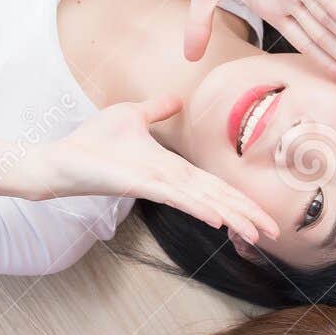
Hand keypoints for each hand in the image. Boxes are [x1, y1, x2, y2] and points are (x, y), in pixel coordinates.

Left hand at [32, 95, 277, 243]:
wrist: (61, 158)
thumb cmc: (92, 141)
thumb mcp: (132, 114)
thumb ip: (157, 109)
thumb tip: (177, 99)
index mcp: (172, 168)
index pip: (214, 185)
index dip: (241, 198)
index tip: (265, 215)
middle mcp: (169, 181)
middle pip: (217, 199)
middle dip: (247, 215)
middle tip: (274, 235)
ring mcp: (156, 185)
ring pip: (203, 202)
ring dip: (232, 218)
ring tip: (257, 235)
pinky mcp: (140, 186)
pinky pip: (175, 197)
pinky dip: (198, 208)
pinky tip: (219, 220)